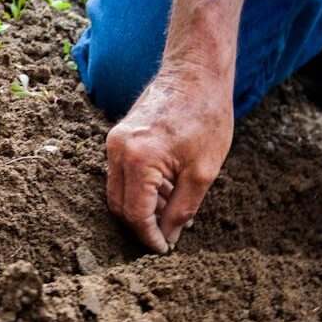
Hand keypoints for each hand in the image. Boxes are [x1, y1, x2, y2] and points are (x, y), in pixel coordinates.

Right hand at [105, 67, 233, 252]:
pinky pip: (122, 174)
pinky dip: (140, 189)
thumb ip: (182, 209)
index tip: (164, 249)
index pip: (135, 214)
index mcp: (138, 159)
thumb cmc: (206, 116)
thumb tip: (169, 236)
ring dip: (142, 207)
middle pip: (120, 206)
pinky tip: (167, 190)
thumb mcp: (203, 171)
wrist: (196, 72)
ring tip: (173, 210)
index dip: (149, 237)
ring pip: (118, 191)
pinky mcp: (119, 136)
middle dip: (142, 225)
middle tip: (168, 235)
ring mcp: (114, 142)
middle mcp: (118, 150)